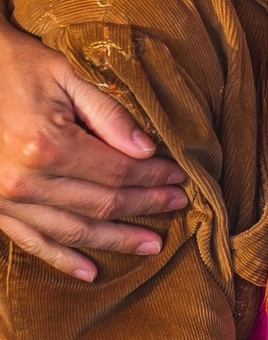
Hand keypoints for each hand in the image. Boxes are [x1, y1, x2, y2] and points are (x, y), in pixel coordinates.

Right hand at [0, 19, 187, 279]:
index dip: (152, 178)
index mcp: (47, 146)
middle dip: (145, 206)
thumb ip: (109, 115)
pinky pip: (33, 242)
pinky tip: (91, 272)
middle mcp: (26, 181)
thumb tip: (148, 151)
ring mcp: (5, 200)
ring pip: (74, 231)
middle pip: (102, 204)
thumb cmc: (17, 68)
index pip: (117, 173)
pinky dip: (63, 259)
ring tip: (151, 245)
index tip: (178, 177)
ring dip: (116, 240)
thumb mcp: (66, 76)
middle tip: (177, 205)